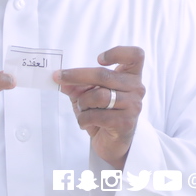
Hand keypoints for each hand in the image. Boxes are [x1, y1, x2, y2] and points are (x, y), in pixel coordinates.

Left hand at [54, 46, 144, 169]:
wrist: (112, 142)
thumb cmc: (103, 113)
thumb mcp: (88, 95)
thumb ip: (77, 85)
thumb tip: (60, 80)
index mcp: (131, 76)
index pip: (135, 55)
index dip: (118, 53)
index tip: (99, 59)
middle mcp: (136, 88)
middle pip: (104, 75)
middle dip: (76, 75)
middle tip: (59, 77)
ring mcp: (133, 106)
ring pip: (98, 96)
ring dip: (82, 103)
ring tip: (82, 109)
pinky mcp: (125, 123)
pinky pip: (96, 115)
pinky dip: (83, 118)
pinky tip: (85, 122)